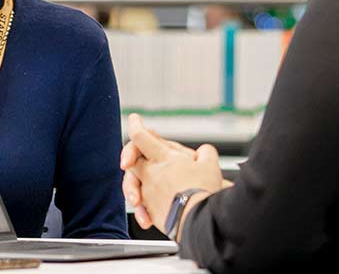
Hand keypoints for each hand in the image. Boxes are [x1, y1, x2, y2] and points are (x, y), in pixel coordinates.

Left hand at [123, 114, 222, 233]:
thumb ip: (205, 153)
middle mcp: (151, 173)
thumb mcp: (210, 165)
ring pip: (132, 184)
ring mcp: (148, 192)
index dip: (136, 125)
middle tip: (128, 159)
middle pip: (131, 160)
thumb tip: (204, 152)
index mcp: (164, 158)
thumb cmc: (204, 191)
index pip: (142, 136)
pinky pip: (140, 207)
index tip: (134, 119)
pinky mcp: (150, 210)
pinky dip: (142, 210)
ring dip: (133, 188)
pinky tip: (146, 217)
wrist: (199, 219)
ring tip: (139, 195)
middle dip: (129, 156)